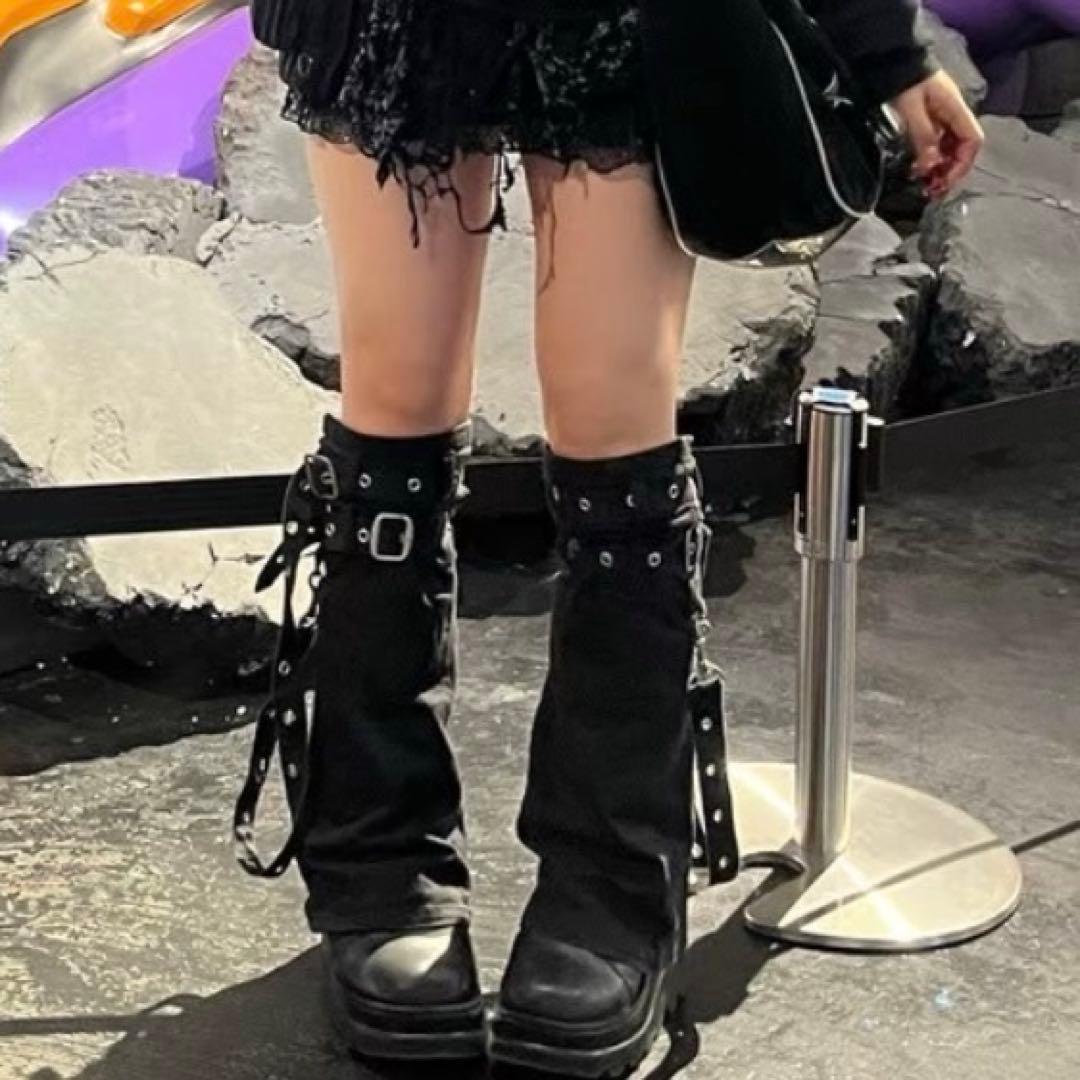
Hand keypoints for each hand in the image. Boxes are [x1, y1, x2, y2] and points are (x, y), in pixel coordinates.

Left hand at [888, 69, 984, 199]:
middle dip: (950, 170)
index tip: (945, 180)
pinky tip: (918, 168)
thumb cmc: (904, 79)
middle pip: (962, 148)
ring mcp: (942, 117)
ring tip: (924, 182)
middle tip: (932, 188)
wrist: (892, 61)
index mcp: (955, 108)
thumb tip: (930, 164)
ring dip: (939, 167)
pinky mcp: (930, 119)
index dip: (962, 163)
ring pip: (949, 148)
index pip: (973, 140)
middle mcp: (952, 114)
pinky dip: (930, 158)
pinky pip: (936, 143)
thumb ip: (922, 136)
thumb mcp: (911, 109)